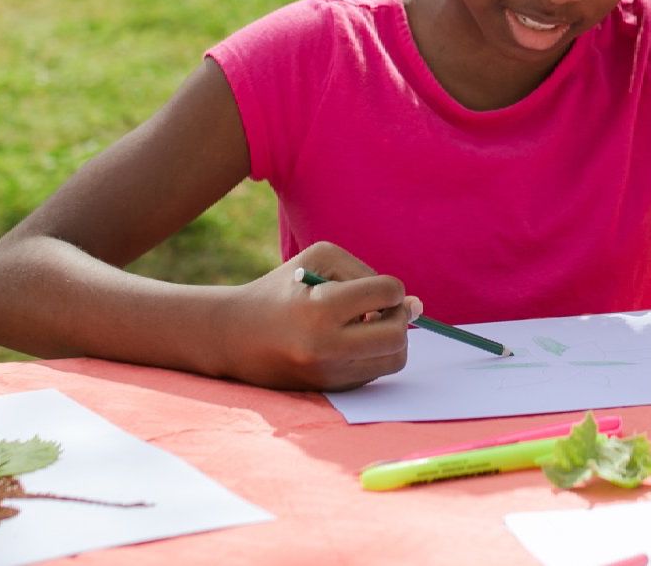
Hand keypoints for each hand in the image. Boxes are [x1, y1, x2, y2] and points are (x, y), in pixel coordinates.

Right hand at [217, 241, 420, 390]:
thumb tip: (416, 305)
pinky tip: (351, 341)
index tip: (374, 290)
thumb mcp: (320, 259)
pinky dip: (373, 354)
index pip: (388, 293)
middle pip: (398, 334)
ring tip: (367, 326)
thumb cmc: (282, 288)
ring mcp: (329, 374)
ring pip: (394, 359)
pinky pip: (375, 372)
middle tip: (380, 310)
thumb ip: (370, 275)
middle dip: (398, 317)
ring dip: (391, 338)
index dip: (389, 288)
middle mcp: (326, 347)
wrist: (235, 336)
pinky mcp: (331, 390)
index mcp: (322, 308)